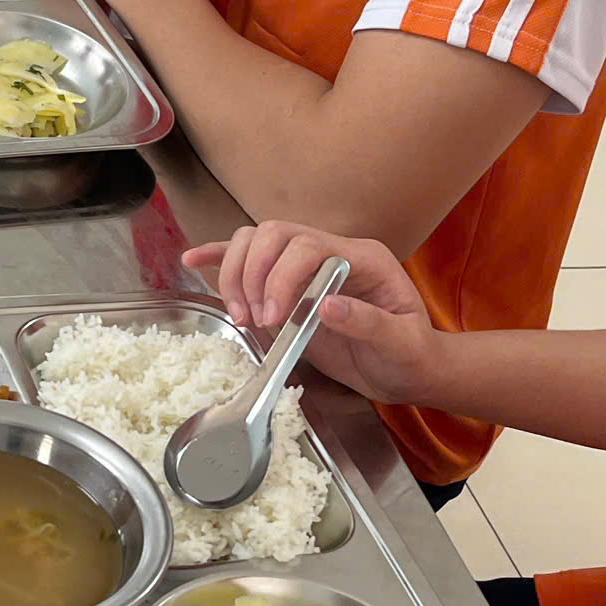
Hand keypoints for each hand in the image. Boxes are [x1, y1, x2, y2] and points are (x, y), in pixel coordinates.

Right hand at [183, 221, 438, 404]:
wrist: (408, 370)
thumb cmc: (410, 357)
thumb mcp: (401, 346)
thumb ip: (369, 323)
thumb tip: (326, 305)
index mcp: (362, 258)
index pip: (308, 245)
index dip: (281, 276)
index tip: (273, 319)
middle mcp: (331, 252)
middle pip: (275, 235)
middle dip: (253, 274)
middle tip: (253, 319)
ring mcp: (307, 266)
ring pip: (256, 241)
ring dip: (236, 274)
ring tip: (241, 316)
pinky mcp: (287, 285)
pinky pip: (250, 260)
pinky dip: (221, 259)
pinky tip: (194, 261)